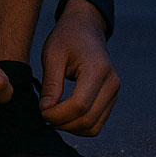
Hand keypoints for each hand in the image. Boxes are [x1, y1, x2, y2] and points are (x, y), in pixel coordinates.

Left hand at [39, 0, 118, 135]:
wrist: (85, 28)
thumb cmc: (67, 37)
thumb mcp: (52, 54)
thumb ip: (51, 84)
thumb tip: (46, 111)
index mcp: (97, 69)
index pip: (79, 105)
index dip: (57, 114)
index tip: (41, 110)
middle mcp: (112, 83)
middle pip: (88, 120)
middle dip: (62, 123)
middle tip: (44, 115)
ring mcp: (114, 92)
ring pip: (94, 127)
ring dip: (71, 128)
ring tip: (53, 116)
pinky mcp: (111, 99)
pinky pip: (96, 123)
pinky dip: (79, 126)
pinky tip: (63, 115)